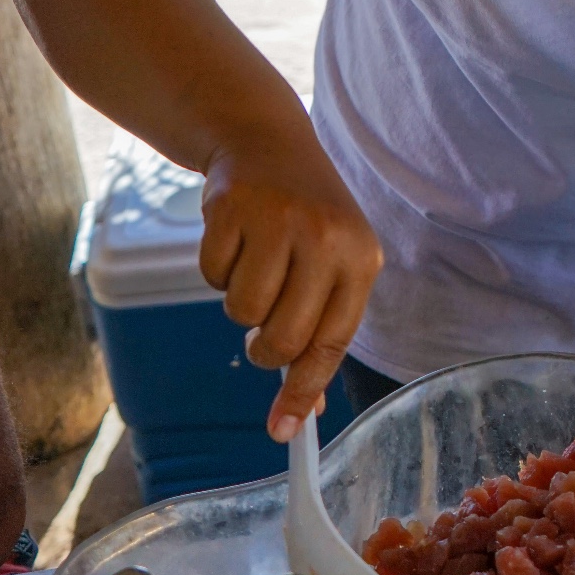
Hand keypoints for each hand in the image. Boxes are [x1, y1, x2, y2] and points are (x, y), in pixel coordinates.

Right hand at [198, 126, 383, 441]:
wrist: (269, 143)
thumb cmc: (306, 221)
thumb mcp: (333, 266)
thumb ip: (322, 333)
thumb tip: (305, 414)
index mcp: (362, 259)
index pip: (332, 343)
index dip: (305, 390)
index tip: (283, 430)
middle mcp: (327, 239)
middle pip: (282, 339)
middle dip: (263, 349)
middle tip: (259, 330)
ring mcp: (280, 220)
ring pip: (242, 311)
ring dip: (238, 302)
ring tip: (254, 264)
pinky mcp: (234, 208)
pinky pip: (212, 275)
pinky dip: (216, 269)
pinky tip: (236, 238)